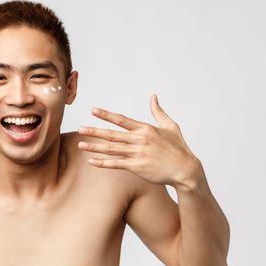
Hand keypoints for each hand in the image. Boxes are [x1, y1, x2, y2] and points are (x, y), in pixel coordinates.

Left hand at [77, 95, 202, 188]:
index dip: (106, 115)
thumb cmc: (178, 148)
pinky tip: (91, 161)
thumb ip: (158, 112)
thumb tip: (153, 96)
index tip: (93, 110)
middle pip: (112, 134)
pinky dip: (103, 163)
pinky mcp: (137, 167)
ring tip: (80, 144)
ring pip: (111, 149)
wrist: (185, 169)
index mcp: (145, 129)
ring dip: (94, 147)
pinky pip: (116, 164)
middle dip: (94, 131)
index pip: (122, 120)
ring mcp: (137, 154)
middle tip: (79, 128)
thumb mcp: (170, 126)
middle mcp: (139, 140)